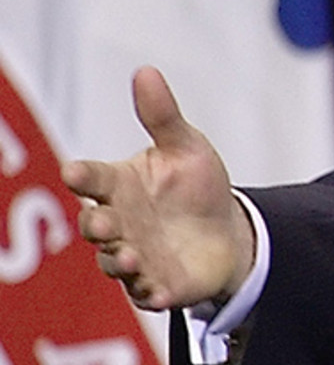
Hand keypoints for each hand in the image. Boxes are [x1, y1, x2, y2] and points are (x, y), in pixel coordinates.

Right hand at [60, 67, 254, 312]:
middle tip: (104, 222)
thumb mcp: (186, 147)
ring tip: (131, 257)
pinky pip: (149, 293)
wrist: (228, 230)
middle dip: (96, 224)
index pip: (92, 178)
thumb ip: (163, 116)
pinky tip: (162, 293)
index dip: (82, 176)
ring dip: (119, 262)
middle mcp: (120, 223)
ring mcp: (136, 256)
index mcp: (118, 186)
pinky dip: (153, 294)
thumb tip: (146, 71)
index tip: (74, 171)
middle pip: (95, 224)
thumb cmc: (195, 186)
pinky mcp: (159, 284)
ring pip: (114, 263)